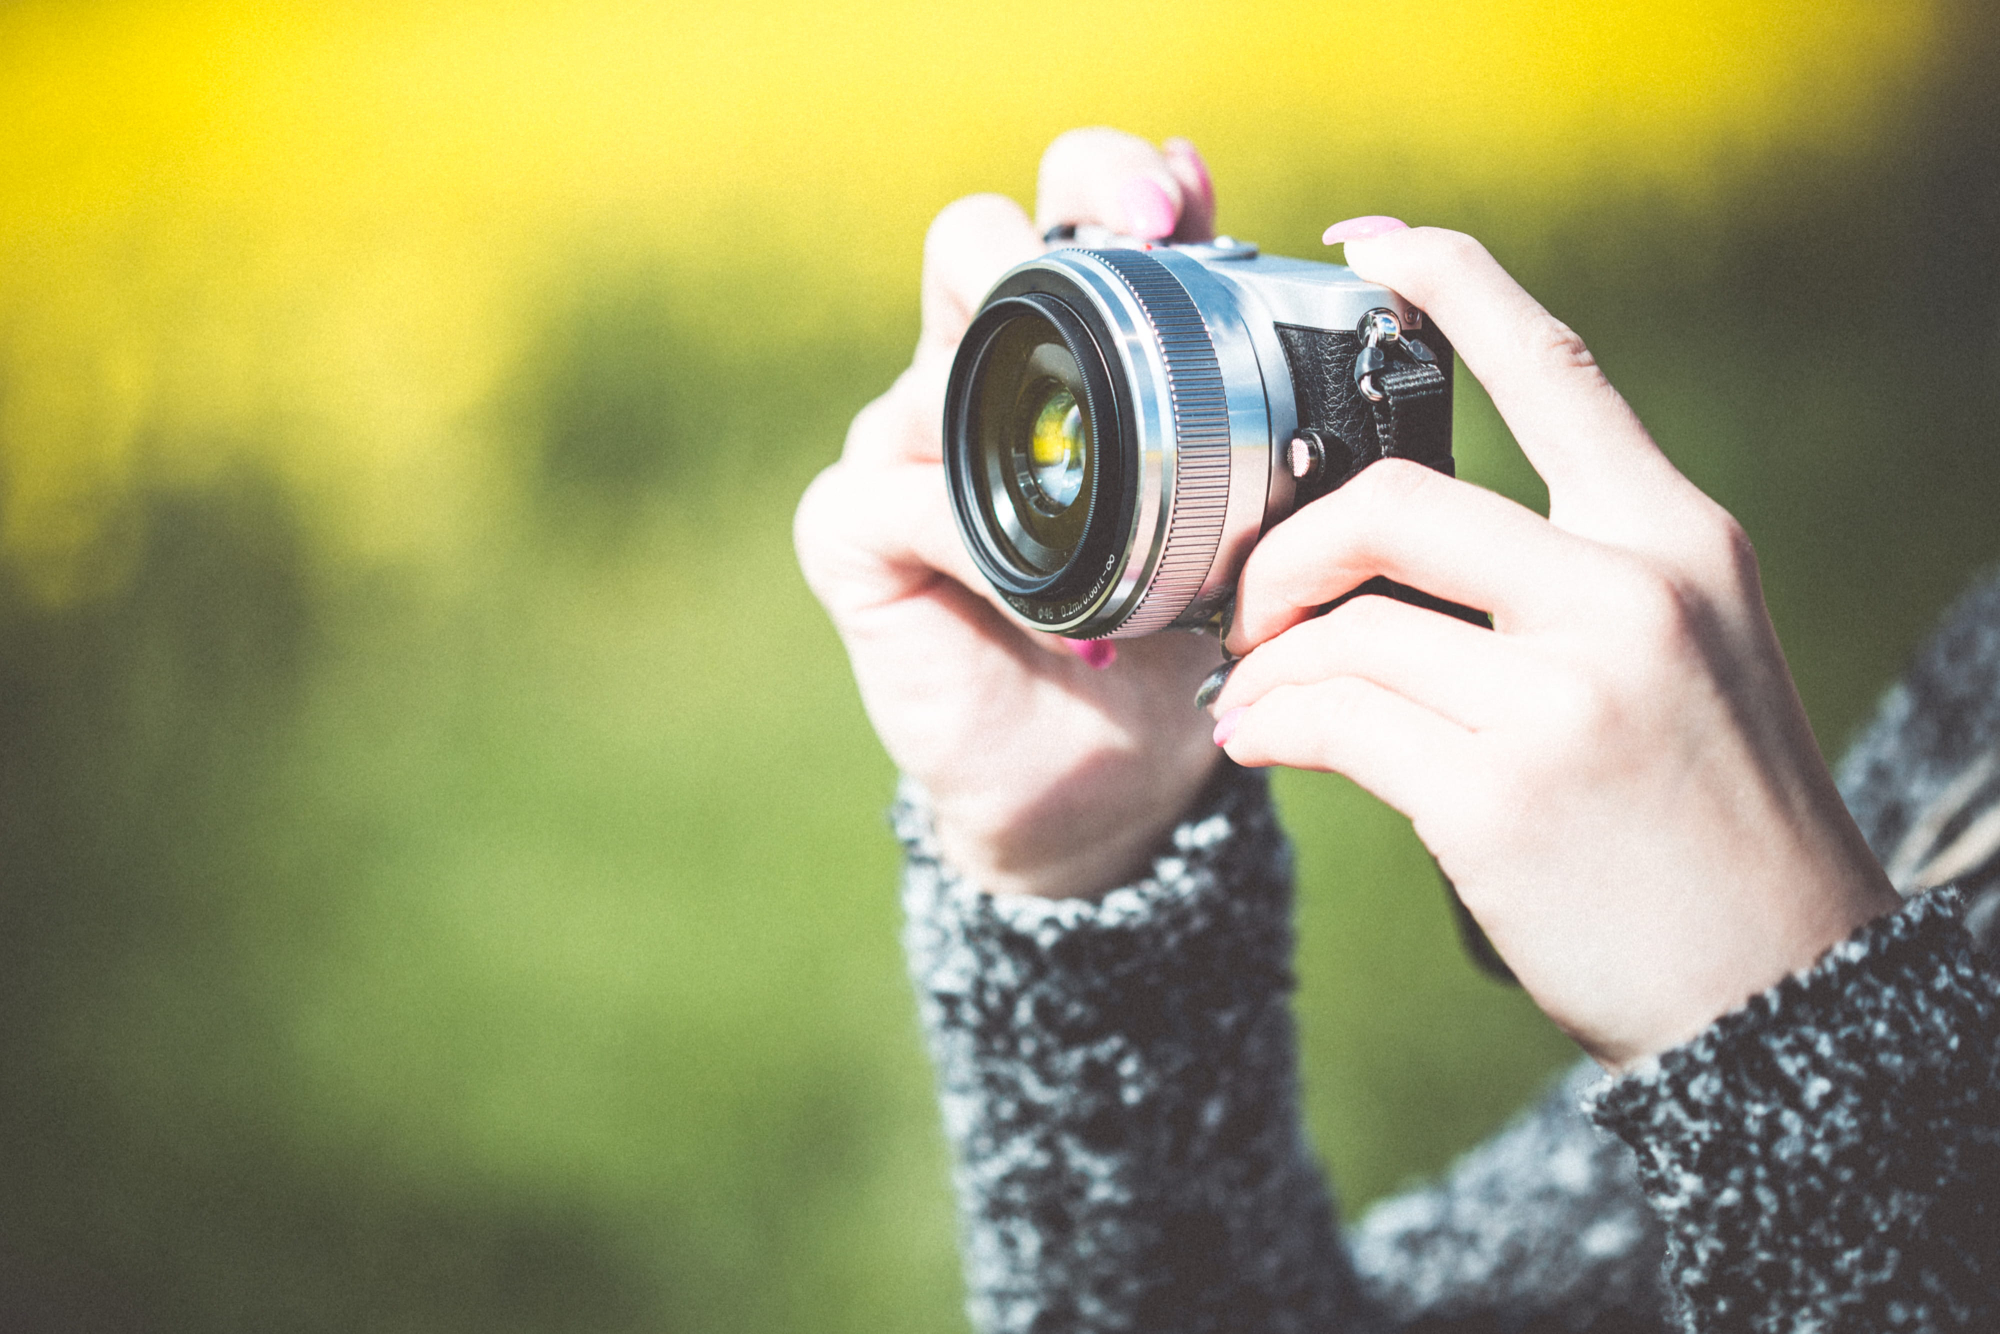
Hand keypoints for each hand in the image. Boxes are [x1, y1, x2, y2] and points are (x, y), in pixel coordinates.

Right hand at [796, 129, 1225, 898]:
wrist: (1110, 777)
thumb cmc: (1176, 636)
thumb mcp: (1239, 520)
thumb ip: (1250, 413)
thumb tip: (1306, 290)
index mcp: (1070, 349)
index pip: (1070, 209)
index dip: (1111, 179)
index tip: (1176, 208)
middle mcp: (974, 376)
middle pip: (970, 240)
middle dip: (1039, 234)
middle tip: (1121, 260)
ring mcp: (903, 450)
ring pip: (924, 359)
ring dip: (1007, 393)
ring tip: (1087, 471)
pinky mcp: (855, 539)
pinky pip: (893, 500)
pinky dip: (966, 532)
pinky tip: (1036, 591)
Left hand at [1208, 224, 1900, 1067]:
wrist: (1776, 986)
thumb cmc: (1703, 820)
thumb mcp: (1676, 656)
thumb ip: (1556, 583)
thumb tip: (1374, 562)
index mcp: (1675, 538)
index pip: (1555, 369)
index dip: (1453, 281)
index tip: (1370, 246)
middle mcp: (1632, 589)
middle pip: (1387, 499)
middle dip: (1283, 553)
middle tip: (1250, 608)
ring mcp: (1570, 690)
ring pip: (1341, 626)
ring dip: (1265, 666)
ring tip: (1252, 704)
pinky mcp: (1503, 791)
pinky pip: (1329, 718)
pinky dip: (1268, 728)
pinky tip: (1260, 747)